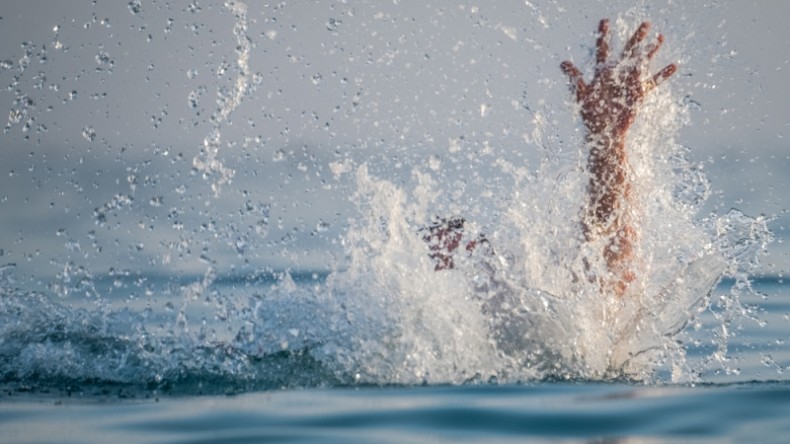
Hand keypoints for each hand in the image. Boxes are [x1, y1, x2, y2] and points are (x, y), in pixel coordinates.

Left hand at [560, 19, 676, 139]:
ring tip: (660, 37)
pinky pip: (654, 81)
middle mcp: (617, 75)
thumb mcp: (583, 95)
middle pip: (628, 51)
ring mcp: (629, 82)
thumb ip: (575, 78)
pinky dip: (663, 74)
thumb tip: (563, 63)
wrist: (604, 131)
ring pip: (643, 62)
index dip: (603, 36)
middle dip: (636, 38)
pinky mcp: (639, 92)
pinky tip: (674, 65)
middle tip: (646, 23)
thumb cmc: (591, 114)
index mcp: (602, 73)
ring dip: (652, 50)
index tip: (605, 21)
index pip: (603, 49)